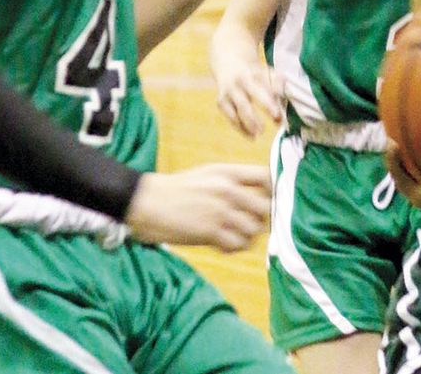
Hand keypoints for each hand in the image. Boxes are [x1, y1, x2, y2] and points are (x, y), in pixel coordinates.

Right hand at [125, 164, 271, 251]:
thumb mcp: (209, 173)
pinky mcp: (210, 233)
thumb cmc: (178, 187)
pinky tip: (224, 244)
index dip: (273, 190)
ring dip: (248, 235)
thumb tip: (260, 193)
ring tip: (236, 235)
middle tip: (251, 222)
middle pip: (266, 208)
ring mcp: (220, 212)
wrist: (147, 202)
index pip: (267, 177)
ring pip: (254, 230)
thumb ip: (234, 180)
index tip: (268, 199)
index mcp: (229, 173)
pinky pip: (238, 245)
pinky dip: (235, 247)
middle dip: (262, 218)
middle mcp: (228, 191)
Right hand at [209, 33, 283, 137]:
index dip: (269, 105)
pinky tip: (251, 135)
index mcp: (251, 76)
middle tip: (264, 130)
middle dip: (254, 119)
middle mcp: (237, 85)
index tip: (277, 117)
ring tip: (258, 134)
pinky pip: (230, 117)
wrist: (229, 61)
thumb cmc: (256, 72)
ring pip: (235, 113)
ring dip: (246, 125)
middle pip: (244, 104)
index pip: (261, 92)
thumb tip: (281, 99)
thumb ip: (278, 83)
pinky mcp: (221, 102)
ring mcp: (227, 94)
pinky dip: (239, 127)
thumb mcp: (268, 72)